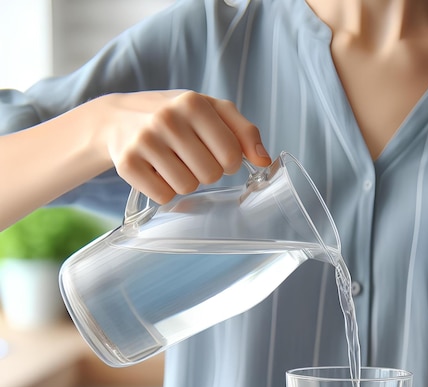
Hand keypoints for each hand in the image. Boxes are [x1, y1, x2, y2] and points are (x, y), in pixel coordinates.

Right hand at [95, 90, 270, 203]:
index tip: (214, 152)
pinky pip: (164, 196)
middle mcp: (167, 119)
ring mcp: (145, 141)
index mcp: (194, 103)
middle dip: (206, 171)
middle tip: (189, 156)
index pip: (232, 156)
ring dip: (185, 182)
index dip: (227, 161)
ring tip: (171, 162)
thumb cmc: (176, 117)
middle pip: (211, 175)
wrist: (118, 118)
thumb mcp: (211, 111)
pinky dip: (164, 190)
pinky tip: (155, 171)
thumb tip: (264, 160)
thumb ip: (244, 132)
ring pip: (187, 187)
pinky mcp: (127, 164)